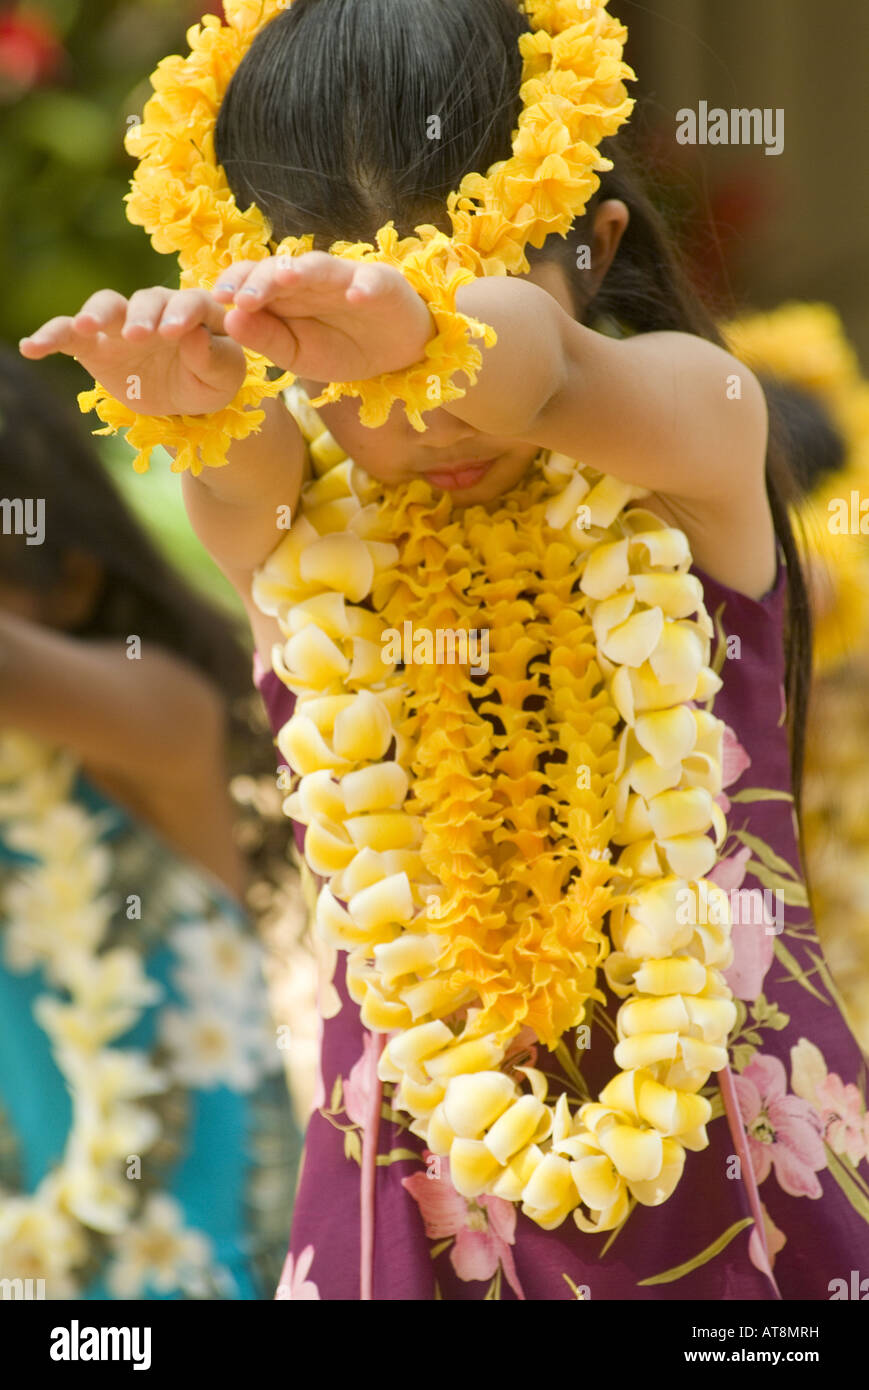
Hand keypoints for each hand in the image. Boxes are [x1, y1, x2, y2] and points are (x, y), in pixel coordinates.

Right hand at [19, 288, 246, 416]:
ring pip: (105, 306)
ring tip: (85, 328)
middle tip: (137, 336)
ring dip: (94, 314)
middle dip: (140, 316)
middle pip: (145, 299)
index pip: (191, 302)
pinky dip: (50, 337)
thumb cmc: (209, 381)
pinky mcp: (95, 345)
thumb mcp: (225, 378)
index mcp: (196, 311)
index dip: (183, 313)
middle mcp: (156, 308)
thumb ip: (216, 358)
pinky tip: (31, 348)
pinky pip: (69, 335)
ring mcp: (122, 324)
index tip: (175, 333)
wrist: (182, 403)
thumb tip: (195, 335)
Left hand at [213, 252, 435, 382]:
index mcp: (288, 294)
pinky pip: (373, 282)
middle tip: (242, 297)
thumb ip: (266, 339)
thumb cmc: (342, 347)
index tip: (219, 299)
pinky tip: (357, 296)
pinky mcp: (383, 285)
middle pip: (282, 269)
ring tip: (287, 279)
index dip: (238, 284)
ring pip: (322, 268)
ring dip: (304, 271)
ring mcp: (348, 279)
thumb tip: (229, 319)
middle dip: (262, 279)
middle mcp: (313, 280)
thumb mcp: (297, 354)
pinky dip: (365, 288)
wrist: (395, 352)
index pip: (256, 279)